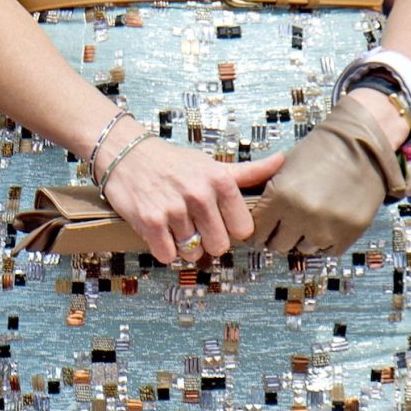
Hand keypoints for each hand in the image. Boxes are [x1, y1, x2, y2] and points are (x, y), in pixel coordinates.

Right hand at [97, 131, 285, 266]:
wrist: (128, 154)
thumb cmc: (174, 163)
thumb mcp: (213, 165)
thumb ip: (248, 172)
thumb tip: (282, 161)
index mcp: (220, 181)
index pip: (243, 229)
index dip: (231, 229)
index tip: (219, 221)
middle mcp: (199, 195)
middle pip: (219, 246)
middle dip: (208, 240)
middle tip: (195, 225)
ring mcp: (174, 210)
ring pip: (193, 253)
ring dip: (185, 245)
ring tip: (176, 224)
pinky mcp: (150, 222)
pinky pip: (168, 255)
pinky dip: (165, 249)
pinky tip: (161, 231)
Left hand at [247, 101, 404, 258]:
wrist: (362, 145)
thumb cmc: (321, 151)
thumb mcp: (285, 167)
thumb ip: (268, 195)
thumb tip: (252, 220)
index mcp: (280, 197)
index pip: (257, 233)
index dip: (260, 230)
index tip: (265, 229)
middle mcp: (301, 216)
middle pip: (279, 246)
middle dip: (281, 235)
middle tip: (289, 223)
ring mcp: (326, 228)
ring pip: (304, 249)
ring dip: (305, 237)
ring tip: (313, 216)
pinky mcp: (348, 234)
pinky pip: (328, 250)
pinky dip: (327, 239)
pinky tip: (330, 220)